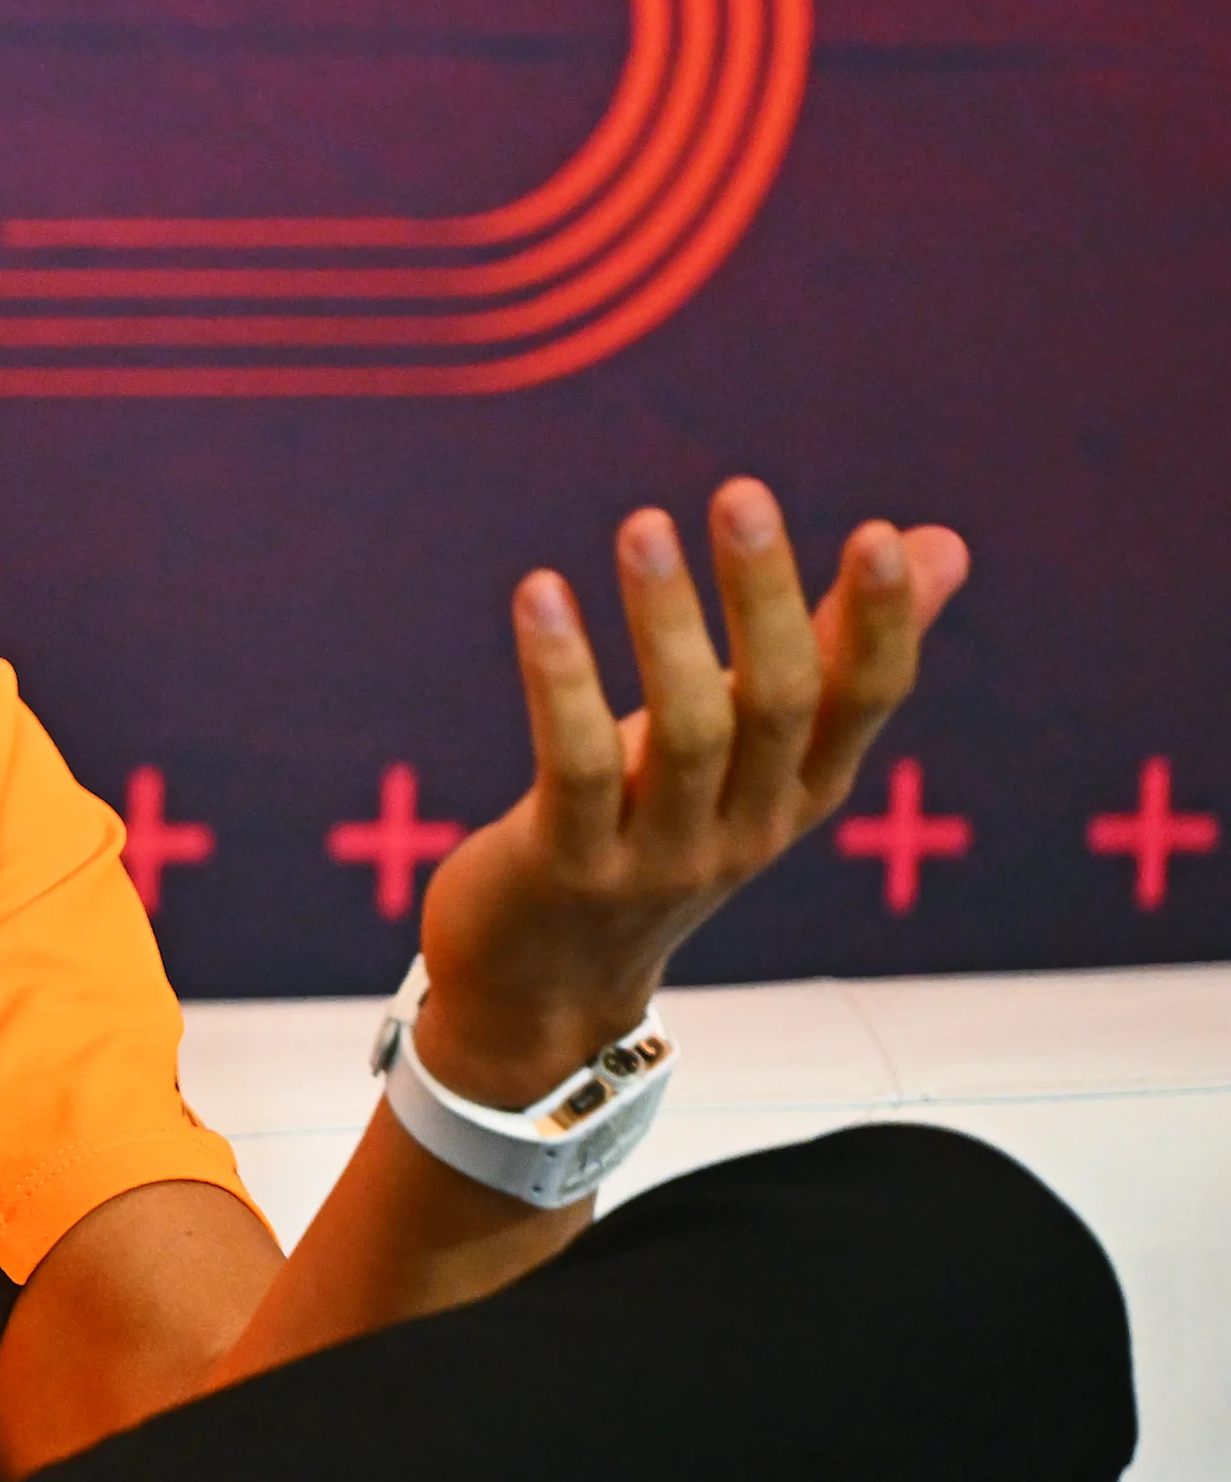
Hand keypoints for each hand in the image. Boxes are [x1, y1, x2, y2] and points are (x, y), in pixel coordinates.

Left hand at [414, 479, 969, 1107]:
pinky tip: (539, 595)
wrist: (542, 987)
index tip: (880, 534)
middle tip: (743, 494)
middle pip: (777, 705)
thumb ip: (832, 645)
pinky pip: (573, 763)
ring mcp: (662, 856)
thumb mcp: (748, 747)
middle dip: (767, 598)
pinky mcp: (569, 867)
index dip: (882, 624)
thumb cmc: (649, 827)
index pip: (865, 702)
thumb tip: (942, 543)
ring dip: (665, 622)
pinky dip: (560, 677)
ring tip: (643, 524)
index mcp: (799, 789)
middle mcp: (748, 827)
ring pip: (684, 731)